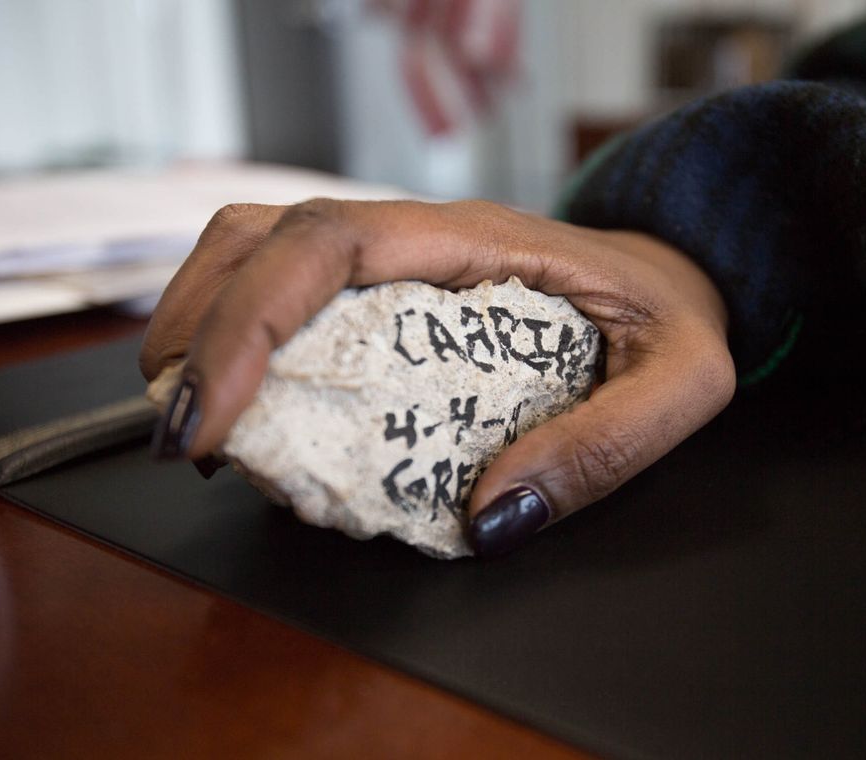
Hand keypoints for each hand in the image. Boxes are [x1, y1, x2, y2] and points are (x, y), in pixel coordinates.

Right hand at [140, 199, 734, 555]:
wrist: (679, 278)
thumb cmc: (676, 319)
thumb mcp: (681, 384)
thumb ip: (603, 448)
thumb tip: (489, 518)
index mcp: (479, 243)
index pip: (328, 244)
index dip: (248, 322)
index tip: (212, 417)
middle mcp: (422, 240)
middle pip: (265, 237)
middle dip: (197, 329)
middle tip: (184, 435)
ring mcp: (399, 261)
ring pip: (260, 252)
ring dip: (204, 328)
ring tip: (195, 423)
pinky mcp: (390, 293)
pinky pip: (292, 296)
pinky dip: (243, 344)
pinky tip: (244, 412)